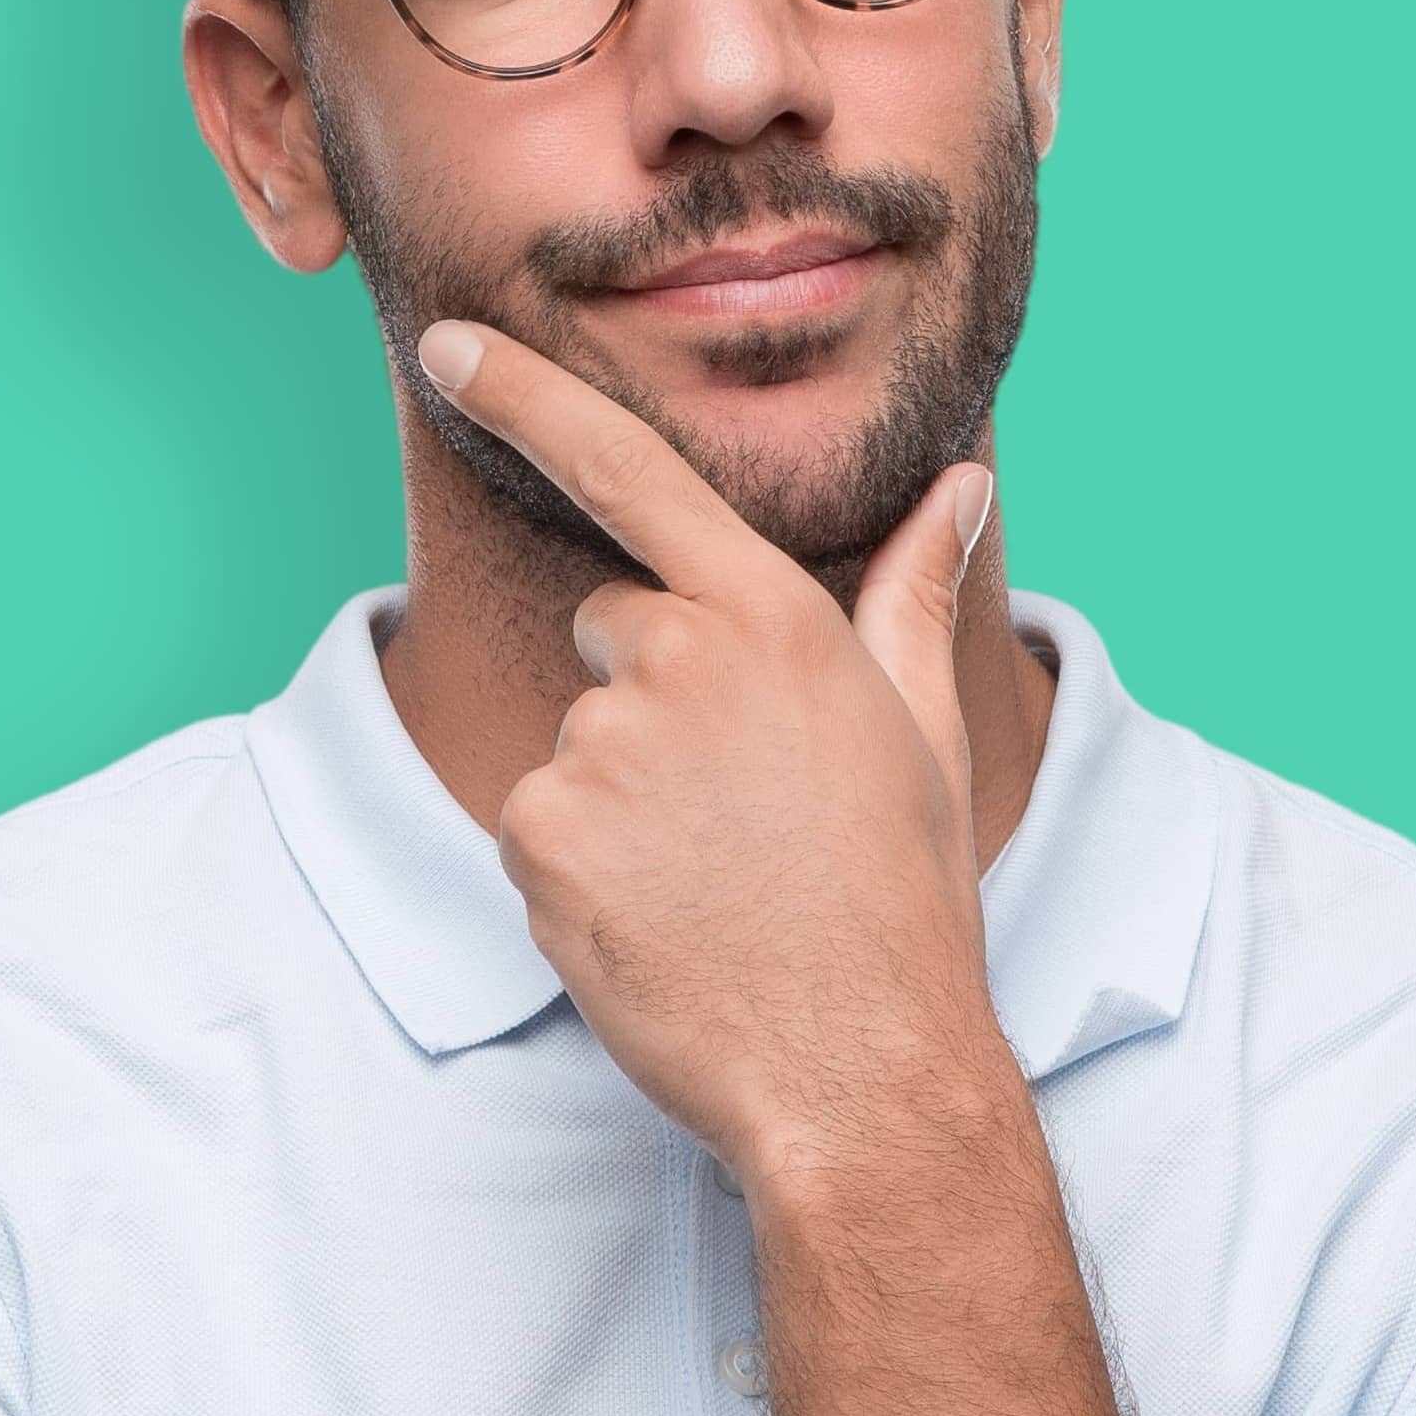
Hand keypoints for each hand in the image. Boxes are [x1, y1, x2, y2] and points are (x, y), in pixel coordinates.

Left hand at [410, 320, 1008, 1182]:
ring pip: (578, 744)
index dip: (530, 397)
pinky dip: (580, 875)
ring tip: (715, 880)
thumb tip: (961, 483)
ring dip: (621, 802)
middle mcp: (679, 661)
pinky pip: (537, 828)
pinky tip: (661, 920)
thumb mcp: (922, 732)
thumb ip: (911, 592)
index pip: (632, 473)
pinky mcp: (538, 836)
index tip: (453, 345)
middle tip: (744, 809)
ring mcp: (600, 749)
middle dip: (653, 698)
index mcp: (775, 619)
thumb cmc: (903, 902)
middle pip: (613, 631)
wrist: (857, 1070)